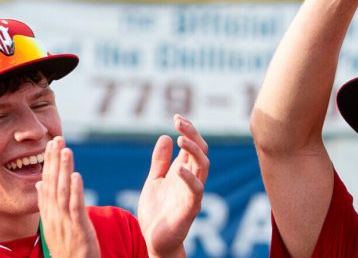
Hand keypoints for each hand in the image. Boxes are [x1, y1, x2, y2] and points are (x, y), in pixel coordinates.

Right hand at [37, 137, 100, 257]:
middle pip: (51, 183)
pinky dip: (75, 191)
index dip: (48, 163)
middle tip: (56, 139)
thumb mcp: (53, 224)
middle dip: (54, 161)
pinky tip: (76, 176)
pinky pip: (75, 207)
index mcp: (48, 213)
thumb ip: (47, 203)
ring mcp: (64, 222)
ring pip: (62, 192)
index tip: (50, 144)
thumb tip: (40, 183)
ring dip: (64, 170)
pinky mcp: (77, 229)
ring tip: (66, 151)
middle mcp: (53, 216)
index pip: (46, 182)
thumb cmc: (66, 247)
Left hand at [137, 115, 209, 257]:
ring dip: (194, 151)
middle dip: (192, 134)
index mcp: (183, 171)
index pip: (192, 145)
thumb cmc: (157, 211)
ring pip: (203, 166)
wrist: (154, 240)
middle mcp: (191, 179)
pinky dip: (189, 178)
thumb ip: (160, 161)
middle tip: (179, 122)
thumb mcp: (154, 181)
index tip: (177, 116)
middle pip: (201, 151)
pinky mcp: (190, 208)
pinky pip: (196, 190)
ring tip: (181, 139)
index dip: (187, 130)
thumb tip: (164, 137)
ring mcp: (193, 193)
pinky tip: (178, 168)